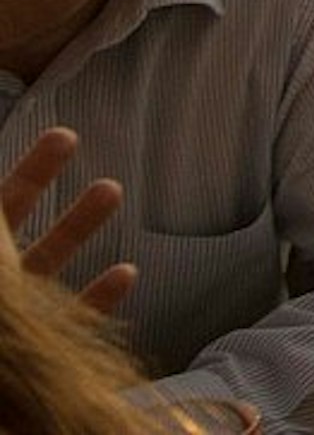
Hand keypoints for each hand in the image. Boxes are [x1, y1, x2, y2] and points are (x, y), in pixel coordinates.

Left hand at [2, 129, 136, 314]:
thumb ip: (3, 224)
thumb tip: (13, 189)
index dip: (21, 170)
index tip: (49, 133)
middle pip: (10, 223)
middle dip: (37, 177)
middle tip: (66, 135)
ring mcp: (12, 323)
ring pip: (43, 262)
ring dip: (77, 224)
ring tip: (111, 190)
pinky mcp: (34, 355)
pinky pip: (68, 318)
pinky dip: (98, 295)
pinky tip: (126, 272)